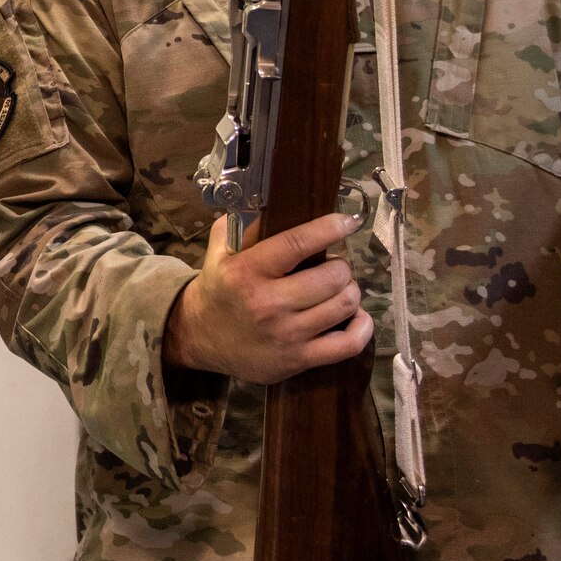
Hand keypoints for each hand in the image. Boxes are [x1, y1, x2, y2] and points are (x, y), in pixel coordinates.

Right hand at [166, 211, 373, 384]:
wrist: (198, 337)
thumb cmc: (218, 289)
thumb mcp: (220, 251)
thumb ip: (244, 224)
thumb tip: (275, 201)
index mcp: (247, 272)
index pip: (298, 243)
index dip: (330, 228)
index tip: (347, 221)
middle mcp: (268, 304)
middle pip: (332, 276)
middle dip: (340, 266)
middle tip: (333, 265)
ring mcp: (286, 335)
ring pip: (345, 305)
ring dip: (350, 291)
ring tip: (339, 288)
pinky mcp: (297, 359)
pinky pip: (348, 344)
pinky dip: (362, 327)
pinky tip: (356, 316)